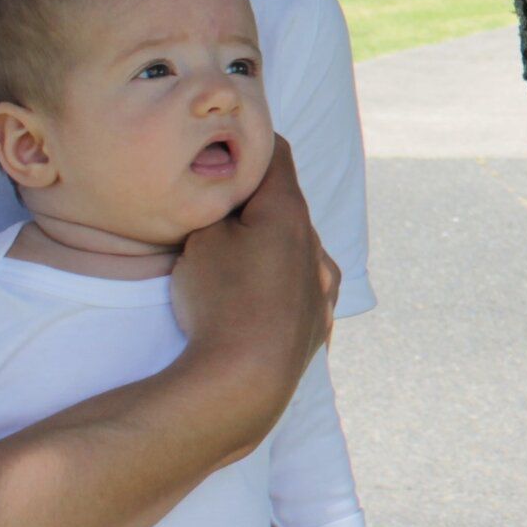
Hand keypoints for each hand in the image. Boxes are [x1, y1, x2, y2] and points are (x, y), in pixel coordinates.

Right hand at [172, 138, 336, 421]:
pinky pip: (302, 290)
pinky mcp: (320, 323)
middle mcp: (316, 245)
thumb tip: (227, 197)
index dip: (249, 145)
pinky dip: (281, 285)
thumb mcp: (202, 238)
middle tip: (218, 209)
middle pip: (286, 206)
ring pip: (297, 249)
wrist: (244, 381)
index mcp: (290, 213)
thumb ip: (216, 207)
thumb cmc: (219, 300)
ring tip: (235, 263)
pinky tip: (261, 298)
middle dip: (256, 203)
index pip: (276, 155)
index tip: (228, 144)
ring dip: (271, 246)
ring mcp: (324, 287)